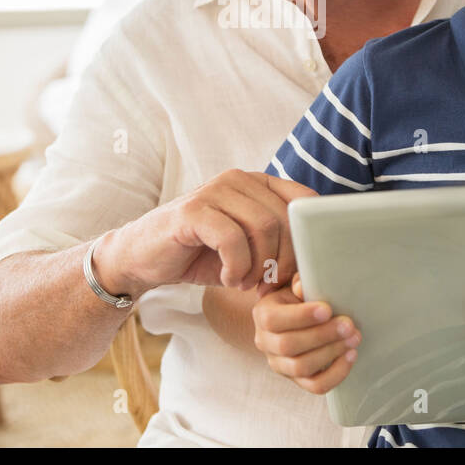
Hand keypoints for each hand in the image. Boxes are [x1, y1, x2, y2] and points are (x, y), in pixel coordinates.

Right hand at [95, 170, 314, 298]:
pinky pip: (232, 239)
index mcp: (257, 184)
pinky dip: (236, 267)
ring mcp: (214, 191)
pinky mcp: (193, 211)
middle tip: (267, 285)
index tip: (297, 272)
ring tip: (244, 282)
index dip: (309, 240)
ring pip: (263, 226)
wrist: (144, 259)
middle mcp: (238, 179)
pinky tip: (228, 279)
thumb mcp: (249, 250)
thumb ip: (279, 245)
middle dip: (284, 260)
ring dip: (259, 265)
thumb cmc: (202, 256)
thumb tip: (319, 264)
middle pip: (285, 218)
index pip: (305, 201)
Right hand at [253, 273, 360, 393]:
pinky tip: (350, 355)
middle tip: (348, 325)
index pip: (273, 320)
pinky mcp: (297, 380)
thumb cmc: (300, 298)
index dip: (301, 316)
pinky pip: (316, 386)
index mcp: (262, 314)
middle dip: (322, 335)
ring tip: (353, 338)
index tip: (327, 309)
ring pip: (301, 367)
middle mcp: (265, 342)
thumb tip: (302, 288)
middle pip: (288, 345)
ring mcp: (280, 365)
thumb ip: (300, 283)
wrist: (298, 319)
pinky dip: (336, 374)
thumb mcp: (296, 285)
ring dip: (331, 353)